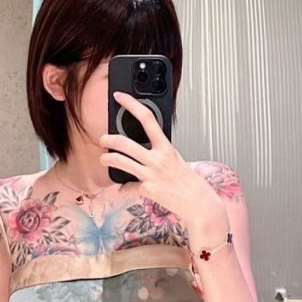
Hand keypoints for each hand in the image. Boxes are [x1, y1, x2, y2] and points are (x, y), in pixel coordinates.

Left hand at [100, 91, 228, 241]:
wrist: (199, 204)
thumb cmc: (188, 182)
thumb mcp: (176, 159)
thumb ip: (159, 152)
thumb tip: (143, 148)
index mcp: (166, 147)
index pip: (147, 118)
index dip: (131, 105)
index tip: (120, 97)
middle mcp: (158, 159)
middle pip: (125, 142)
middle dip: (109, 139)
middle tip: (103, 139)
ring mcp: (151, 175)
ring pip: (120, 161)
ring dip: (107, 159)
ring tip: (104, 159)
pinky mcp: (147, 190)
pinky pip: (128, 187)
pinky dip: (123, 188)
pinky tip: (121, 189)